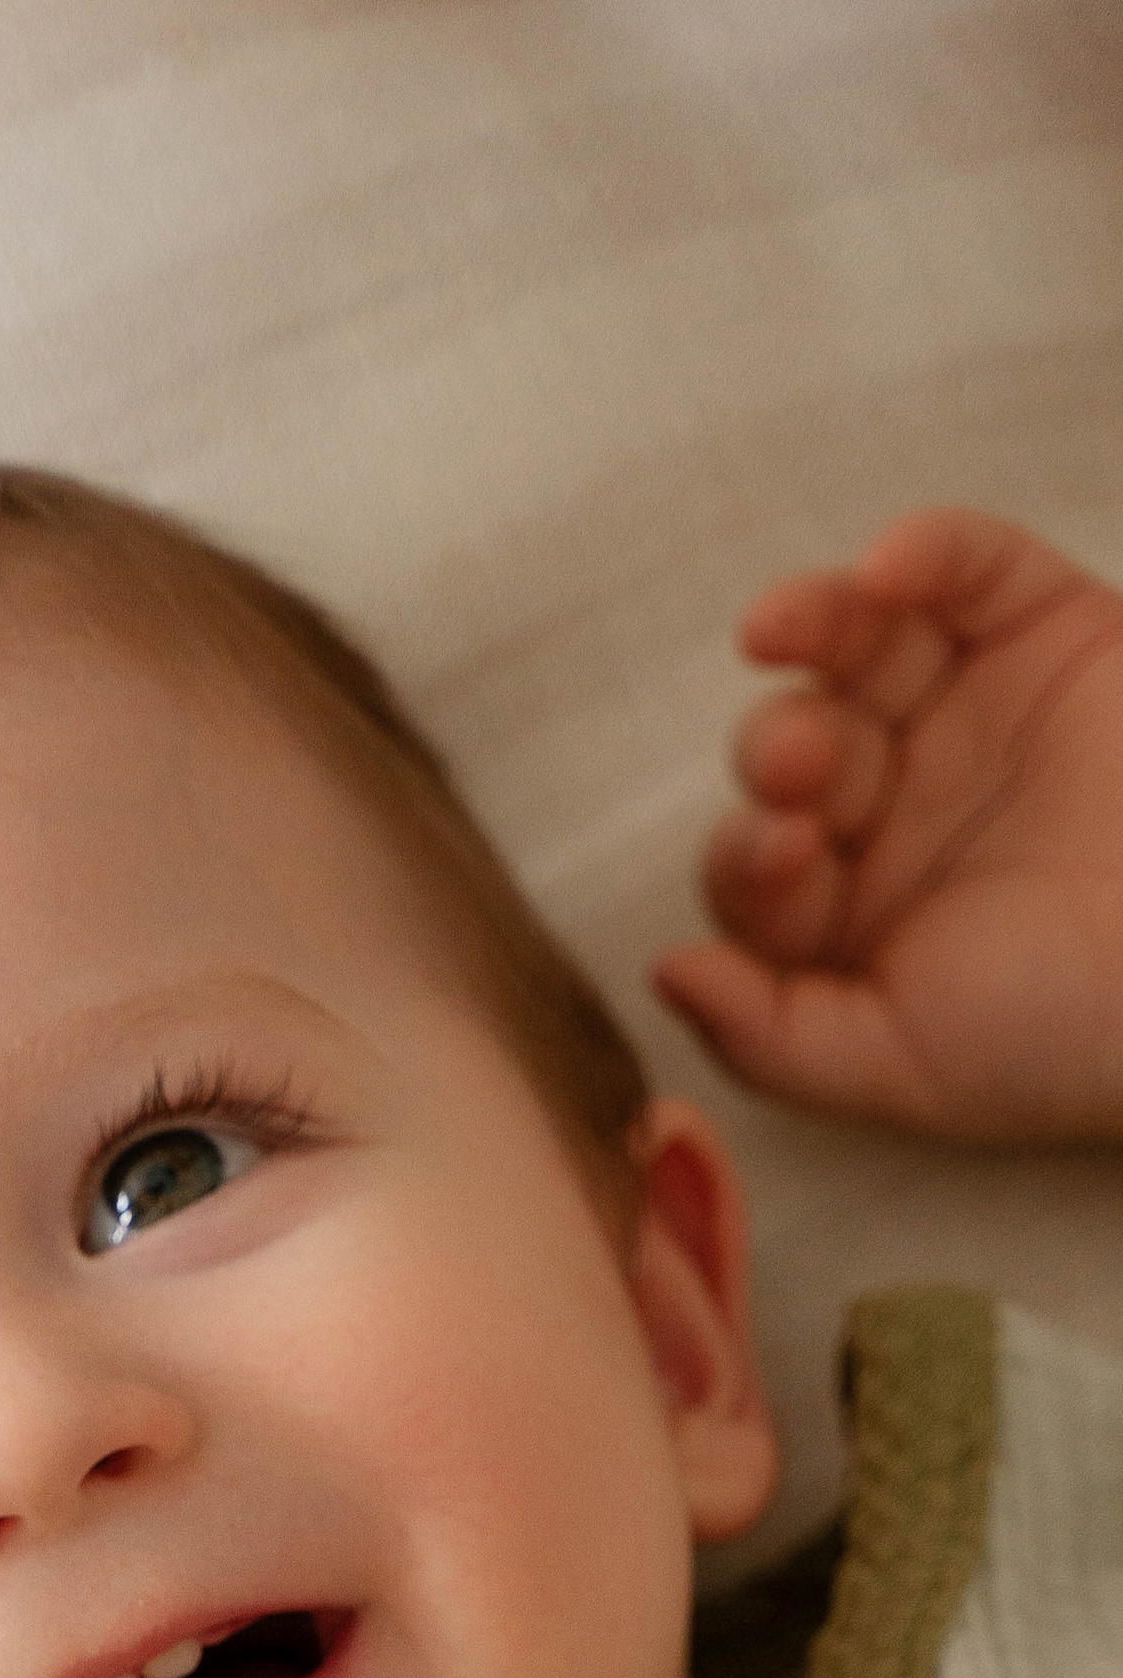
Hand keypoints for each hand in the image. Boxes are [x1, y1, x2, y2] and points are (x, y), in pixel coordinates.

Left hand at [651, 508, 1122, 1143]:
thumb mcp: (904, 1071)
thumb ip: (770, 1040)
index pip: (750, 869)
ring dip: (816, 628)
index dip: (747, 858)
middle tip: (802, 766)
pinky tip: (888, 568)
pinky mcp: (1047, 628)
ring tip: (788, 628)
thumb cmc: (1069, 1035)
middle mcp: (895, 806)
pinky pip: (967, 569)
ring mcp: (968, 710)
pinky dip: (926, 552)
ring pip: (857, 646)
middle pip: (792, 751)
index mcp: (850, 913)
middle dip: (781, 752)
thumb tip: (662, 973)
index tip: (782, 856)